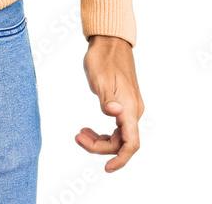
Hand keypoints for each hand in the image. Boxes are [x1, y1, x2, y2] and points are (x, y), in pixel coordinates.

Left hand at [76, 35, 143, 171]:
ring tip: (81, 134)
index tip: (107, 168)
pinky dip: (103, 132)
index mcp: (129, 107)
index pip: (130, 143)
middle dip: (99, 146)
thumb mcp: (99, 78)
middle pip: (121, 142)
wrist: (110, 42)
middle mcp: (133, 111)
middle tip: (78, 137)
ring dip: (100, 140)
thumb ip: (107, 99)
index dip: (120, 159)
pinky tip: (90, 130)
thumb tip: (115, 115)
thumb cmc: (103, 57)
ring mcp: (130, 108)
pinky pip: (117, 127)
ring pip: (118, 136)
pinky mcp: (124, 104)